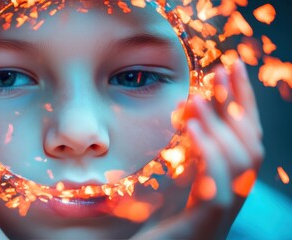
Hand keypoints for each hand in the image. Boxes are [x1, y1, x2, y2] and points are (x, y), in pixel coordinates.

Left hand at [132, 60, 263, 238]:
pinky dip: (208, 152)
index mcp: (230, 179)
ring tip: (197, 97)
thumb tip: (191, 106)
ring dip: (219, 123)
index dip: (243, 98)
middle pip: (250, 140)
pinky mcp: (208, 220)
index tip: (233, 65)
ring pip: (239, 159)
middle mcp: (235, 191)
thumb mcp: (181, 176)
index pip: (245, 132)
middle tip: (223, 69)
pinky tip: (192, 129)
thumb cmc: (165, 220)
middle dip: (238, 102)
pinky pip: (218, 184)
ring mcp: (226, 207)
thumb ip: (192, 149)